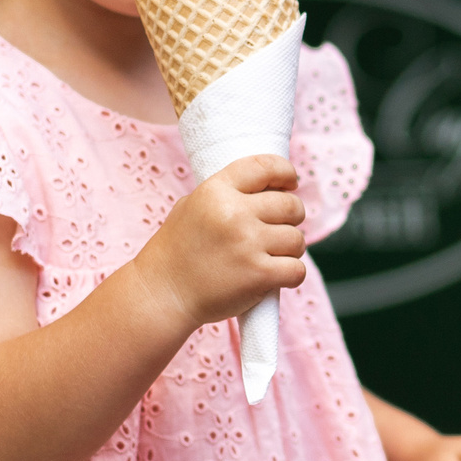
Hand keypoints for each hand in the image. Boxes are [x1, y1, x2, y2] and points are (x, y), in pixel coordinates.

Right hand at [135, 154, 306, 328]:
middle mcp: (234, 213)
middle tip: (279, 229)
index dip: (285, 173)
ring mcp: (248, 243)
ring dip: (291, 249)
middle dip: (292, 218)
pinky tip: (277, 276)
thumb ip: (225, 194)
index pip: (265, 166)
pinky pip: (298, 269)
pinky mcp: (259, 274)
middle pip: (291, 205)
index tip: (290, 184)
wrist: (162, 294)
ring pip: (297, 239)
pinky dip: (292, 275)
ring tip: (273, 256)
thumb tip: (267, 186)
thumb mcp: (190, 207)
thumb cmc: (177, 252)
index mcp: (216, 191)